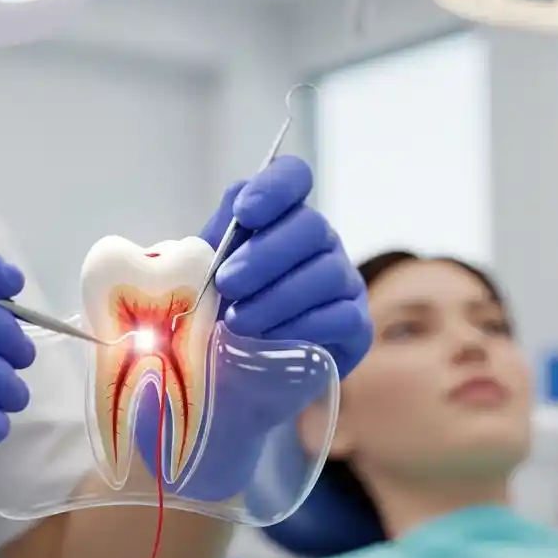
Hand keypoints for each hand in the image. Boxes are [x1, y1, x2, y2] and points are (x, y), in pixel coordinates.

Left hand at [205, 155, 371, 377]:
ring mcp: (343, 282)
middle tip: (227, 284)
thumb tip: (215, 220)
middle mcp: (320, 242)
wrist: (236, 380)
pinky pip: (341, 316)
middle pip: (310, 226)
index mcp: (281, 218)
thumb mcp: (201, 278)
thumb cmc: (218, 318)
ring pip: (325, 273)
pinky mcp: (356, 326)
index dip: (273, 188)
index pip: (293, 177)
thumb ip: (205, 248)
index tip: (244, 214)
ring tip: (238, 322)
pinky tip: (272, 341)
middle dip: (263, 256)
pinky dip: (302, 327)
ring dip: (277, 297)